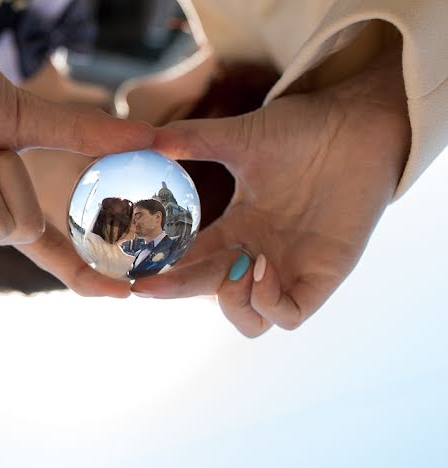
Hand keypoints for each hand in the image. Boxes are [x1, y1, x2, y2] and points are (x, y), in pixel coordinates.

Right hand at [132, 40, 410, 335]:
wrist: (359, 122)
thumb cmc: (303, 128)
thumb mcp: (238, 136)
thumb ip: (192, 141)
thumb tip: (146, 137)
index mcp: (234, 231)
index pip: (188, 264)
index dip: (160, 273)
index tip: (132, 272)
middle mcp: (256, 256)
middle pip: (209, 293)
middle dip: (177, 291)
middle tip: (150, 285)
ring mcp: (289, 269)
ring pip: (249, 320)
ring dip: (230, 303)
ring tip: (233, 268)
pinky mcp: (323, 277)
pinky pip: (289, 315)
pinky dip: (267, 302)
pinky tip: (260, 266)